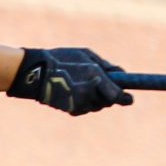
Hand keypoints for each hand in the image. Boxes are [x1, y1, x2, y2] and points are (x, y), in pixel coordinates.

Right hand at [8, 46, 132, 115]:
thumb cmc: (63, 59)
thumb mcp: (87, 55)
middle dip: (108, 94)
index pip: (117, 96)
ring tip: (83, 84)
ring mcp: (79, 104)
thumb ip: (106, 66)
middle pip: (108, 102)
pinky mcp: (71, 110)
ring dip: (96, 98)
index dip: (125, 98)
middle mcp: (89, 95)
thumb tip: (121, 75)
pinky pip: (84, 108)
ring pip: (96, 105)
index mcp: (95, 78)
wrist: (36, 73)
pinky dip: (84, 102)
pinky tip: (74, 91)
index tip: (129, 99)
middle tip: (102, 83)